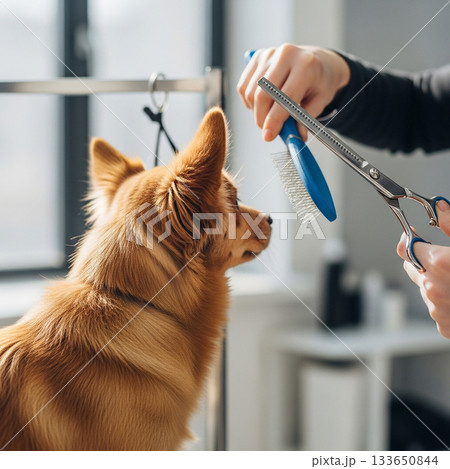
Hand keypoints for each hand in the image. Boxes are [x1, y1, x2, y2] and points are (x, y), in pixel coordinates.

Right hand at [237, 44, 349, 140]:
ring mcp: (269, 54)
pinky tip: (262, 103)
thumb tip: (295, 137)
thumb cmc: (318, 83)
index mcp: (306, 65)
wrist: (316, 61)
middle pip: (262, 94)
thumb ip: (305, 120)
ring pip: (251, 93)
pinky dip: (249, 102)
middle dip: (262, 118)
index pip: (284, 97)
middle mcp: (286, 54)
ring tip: (269, 114)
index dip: (274, 119)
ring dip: (256, 111)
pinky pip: (243, 87)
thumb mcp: (320, 102)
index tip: (268, 136)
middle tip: (268, 131)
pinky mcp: (257, 57)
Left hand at [397, 200, 449, 337]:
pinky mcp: (444, 325)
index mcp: (438, 264)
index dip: (410, 239)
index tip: (413, 235)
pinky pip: (437, 308)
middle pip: (412, 267)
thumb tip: (440, 208)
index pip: (406, 247)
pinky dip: (446, 302)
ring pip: (425, 288)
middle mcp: (432, 287)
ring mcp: (437, 309)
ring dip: (435, 281)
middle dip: (422, 259)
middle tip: (442, 256)